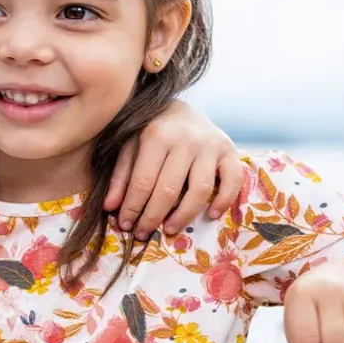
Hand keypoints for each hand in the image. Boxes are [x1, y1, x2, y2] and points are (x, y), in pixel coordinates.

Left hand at [104, 100, 243, 238]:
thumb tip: (110, 208)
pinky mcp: (231, 151)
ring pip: (200, 190)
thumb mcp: (130, 147)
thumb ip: (121, 176)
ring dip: (184, 215)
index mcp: (157, 135)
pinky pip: (233, 181)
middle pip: (169, 189)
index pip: (143, 182)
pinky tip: (210, 215)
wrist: (182, 108)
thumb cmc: (152, 130)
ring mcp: (211, 145)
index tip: (126, 225)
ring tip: (170, 229)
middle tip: (144, 234)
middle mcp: (186, 139)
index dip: (133, 208)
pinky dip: (224, 201)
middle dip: (153, 217)